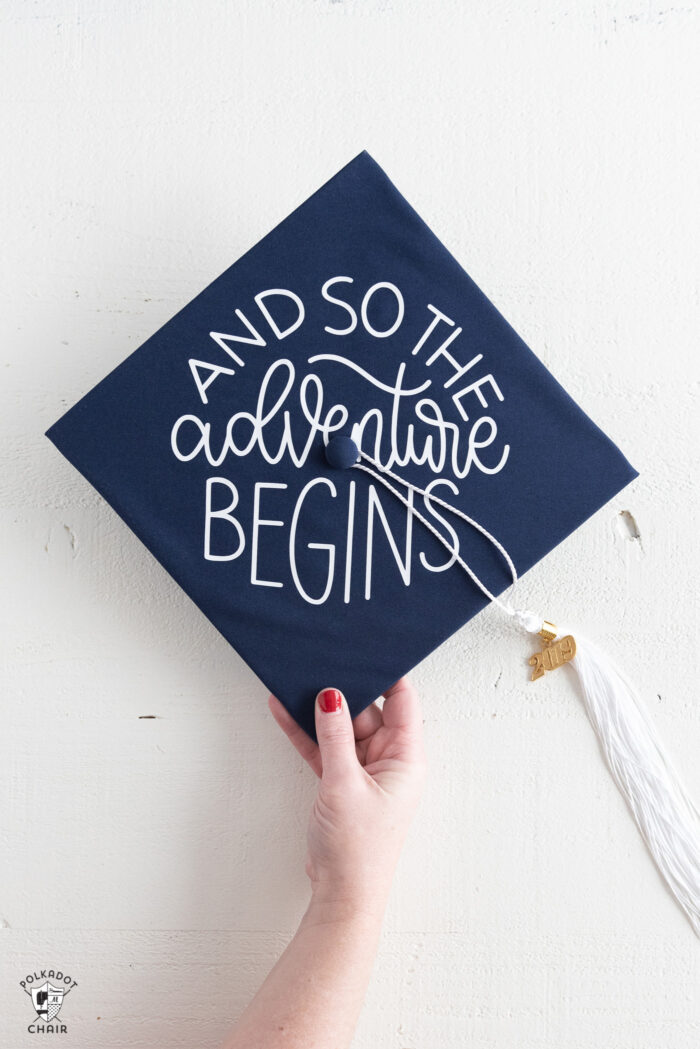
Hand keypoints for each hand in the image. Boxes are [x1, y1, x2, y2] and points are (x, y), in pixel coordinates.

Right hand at [268, 678, 426, 920]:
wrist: (341, 896)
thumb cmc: (358, 848)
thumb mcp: (344, 783)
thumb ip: (335, 736)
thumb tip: (331, 695)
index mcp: (406, 757)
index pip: (403, 702)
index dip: (388, 674)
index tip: (369, 648)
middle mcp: (389, 761)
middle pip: (368, 711)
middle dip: (344, 689)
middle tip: (322, 659)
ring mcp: (363, 772)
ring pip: (341, 729)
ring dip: (318, 711)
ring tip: (295, 679)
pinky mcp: (341, 783)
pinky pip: (324, 749)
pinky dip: (306, 733)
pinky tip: (283, 711)